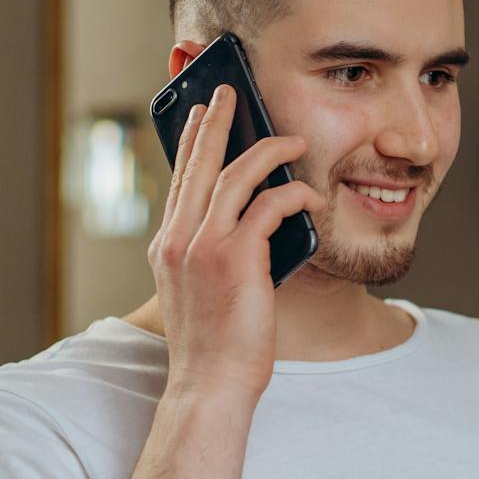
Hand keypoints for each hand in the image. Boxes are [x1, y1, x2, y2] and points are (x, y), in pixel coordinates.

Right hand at [148, 84, 327, 400]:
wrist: (210, 385)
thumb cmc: (216, 346)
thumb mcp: (204, 292)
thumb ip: (216, 255)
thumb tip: (253, 226)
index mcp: (167, 248)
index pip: (179, 180)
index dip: (191, 143)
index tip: (201, 114)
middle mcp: (177, 240)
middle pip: (197, 163)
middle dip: (216, 122)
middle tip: (230, 93)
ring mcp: (202, 247)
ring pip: (233, 176)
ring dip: (266, 150)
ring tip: (291, 138)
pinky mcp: (234, 259)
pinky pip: (267, 207)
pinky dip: (293, 194)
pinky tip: (311, 196)